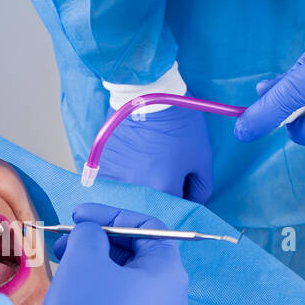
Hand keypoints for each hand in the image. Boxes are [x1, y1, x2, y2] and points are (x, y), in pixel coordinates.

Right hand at [41, 203, 188, 304]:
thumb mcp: (84, 261)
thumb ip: (89, 234)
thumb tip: (92, 234)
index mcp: (168, 270)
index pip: (146, 226)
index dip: (110, 215)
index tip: (79, 216)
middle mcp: (174, 297)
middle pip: (136, 256)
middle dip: (98, 244)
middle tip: (65, 244)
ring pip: (127, 283)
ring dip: (97, 270)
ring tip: (65, 272)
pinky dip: (102, 296)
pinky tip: (77, 301)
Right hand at [98, 104, 213, 203]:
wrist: (147, 96)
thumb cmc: (178, 124)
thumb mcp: (202, 157)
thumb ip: (201, 189)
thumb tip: (192, 203)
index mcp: (163, 189)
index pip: (175, 208)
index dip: (180, 197)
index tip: (180, 183)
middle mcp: (137, 190)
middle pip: (152, 206)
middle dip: (160, 195)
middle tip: (163, 173)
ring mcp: (116, 180)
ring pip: (132, 197)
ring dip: (140, 189)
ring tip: (145, 167)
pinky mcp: (103, 169)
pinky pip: (114, 186)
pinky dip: (122, 180)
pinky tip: (130, 164)